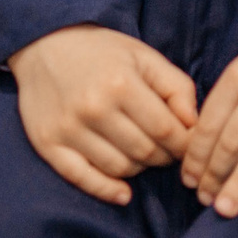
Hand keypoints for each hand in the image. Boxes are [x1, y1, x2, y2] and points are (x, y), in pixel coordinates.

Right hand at [9, 25, 198, 205]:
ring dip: (138, 168)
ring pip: (119, 169)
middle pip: (144, 153)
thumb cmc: (101, 51)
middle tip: (166, 149)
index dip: (184, 144)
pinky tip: (124, 193)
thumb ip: (177, 87)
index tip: (188, 145)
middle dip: (163, 156)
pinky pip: (83, 179)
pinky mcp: (48, 144)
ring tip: (140, 152)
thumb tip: (195, 125)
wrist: (43, 44)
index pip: (166, 131)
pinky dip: (107, 190)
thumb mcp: (144, 56)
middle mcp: (94, 108)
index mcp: (121, 83)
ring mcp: (69, 129)